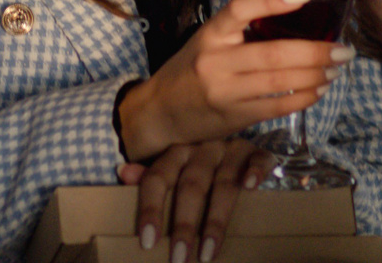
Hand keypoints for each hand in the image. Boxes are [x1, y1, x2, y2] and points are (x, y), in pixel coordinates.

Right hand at [116, 0, 353, 161]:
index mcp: (210, 34)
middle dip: (315, 51)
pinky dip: (303, 98)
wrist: (159, 112)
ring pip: (279, 82)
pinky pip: (277, 107)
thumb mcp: (207, 42)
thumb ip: (240, 33)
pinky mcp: (234, 117)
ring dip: (315, 76)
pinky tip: (318, 91)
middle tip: (343, 50)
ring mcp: (225, 91)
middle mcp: (216, 60)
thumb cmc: (189, 70)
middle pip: (273, 53)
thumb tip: (293, 19)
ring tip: (335, 69)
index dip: (271, 0)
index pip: (240, 9)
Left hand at [120, 139, 275, 262]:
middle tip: (180, 258)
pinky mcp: (256, 151)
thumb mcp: (174, 169)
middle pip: (191, 186)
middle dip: (184, 224)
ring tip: (209, 253)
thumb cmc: (199, 165)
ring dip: (216, 220)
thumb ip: (151, 176)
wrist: (234, 132)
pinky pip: (258, 159)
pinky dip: (255, 171)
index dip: (151, 209)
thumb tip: (122, 174)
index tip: (148, 242)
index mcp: (177, 152)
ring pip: (224, 183)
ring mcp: (231, 149)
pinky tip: (250, 187)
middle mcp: (202, 148)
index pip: (158, 178)